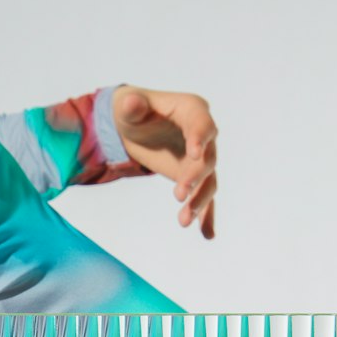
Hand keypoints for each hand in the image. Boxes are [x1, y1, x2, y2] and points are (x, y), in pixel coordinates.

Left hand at [113, 85, 217, 239]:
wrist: (134, 127)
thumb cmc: (133, 111)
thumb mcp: (128, 107)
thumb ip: (132, 106)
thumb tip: (130, 101)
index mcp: (192, 111)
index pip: (202, 125)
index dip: (200, 138)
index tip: (194, 154)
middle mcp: (203, 135)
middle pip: (207, 158)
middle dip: (195, 177)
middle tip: (179, 195)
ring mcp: (200, 158)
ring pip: (207, 182)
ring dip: (199, 202)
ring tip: (184, 221)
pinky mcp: (194, 177)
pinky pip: (204, 198)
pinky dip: (207, 216)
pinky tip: (208, 235)